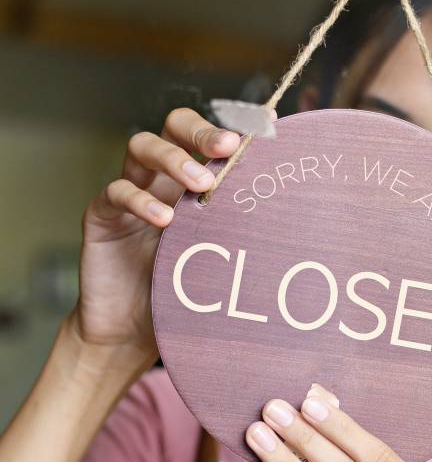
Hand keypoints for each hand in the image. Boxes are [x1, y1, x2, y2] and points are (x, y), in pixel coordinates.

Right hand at [69, 107, 248, 363]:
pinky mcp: (101, 216)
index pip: (208, 140)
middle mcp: (161, 180)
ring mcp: (130, 194)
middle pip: (173, 126)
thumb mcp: (219, 264)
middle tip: (227, 147)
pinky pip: (116, 192)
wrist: (128, 335)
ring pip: (141, 146)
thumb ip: (242, 240)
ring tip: (201, 184)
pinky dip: (140, 201)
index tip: (265, 126)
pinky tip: (164, 220)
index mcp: (191, 185)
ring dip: (173, 158)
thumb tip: (299, 231)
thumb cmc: (179, 298)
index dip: (231, 128)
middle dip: (201, 131)